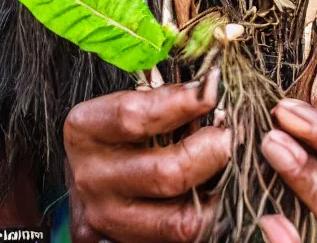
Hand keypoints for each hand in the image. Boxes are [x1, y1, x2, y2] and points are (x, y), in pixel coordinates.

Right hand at [64, 69, 230, 242]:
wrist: (89, 173)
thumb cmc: (119, 127)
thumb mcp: (128, 102)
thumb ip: (166, 98)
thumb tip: (212, 89)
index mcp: (87, 128)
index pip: (134, 116)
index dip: (180, 102)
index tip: (211, 90)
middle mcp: (92, 177)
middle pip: (165, 173)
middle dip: (209, 152)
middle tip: (229, 136)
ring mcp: (105, 218)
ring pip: (177, 220)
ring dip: (213, 192)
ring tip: (227, 167)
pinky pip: (178, 239)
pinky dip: (204, 216)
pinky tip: (211, 193)